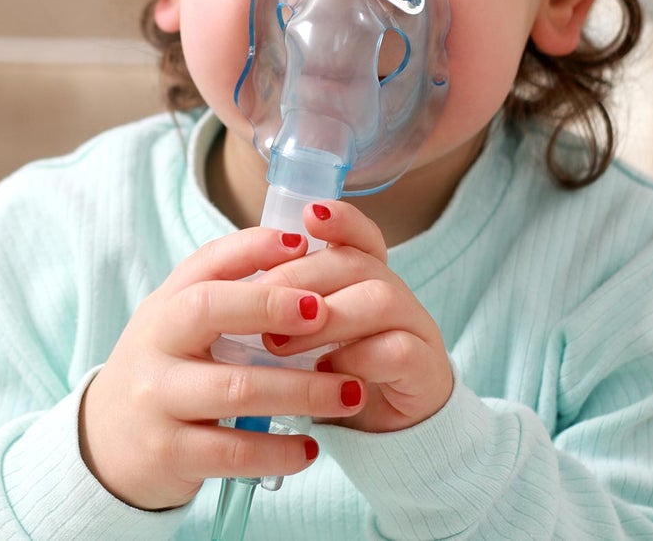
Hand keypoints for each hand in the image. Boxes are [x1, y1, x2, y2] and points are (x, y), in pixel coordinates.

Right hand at [79, 226, 366, 510]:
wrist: (106, 446)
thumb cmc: (163, 372)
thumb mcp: (177, 324)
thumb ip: (225, 288)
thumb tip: (294, 247)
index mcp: (163, 307)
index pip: (203, 264)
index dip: (251, 249)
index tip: (300, 243)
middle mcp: (154, 346)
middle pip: (209, 311)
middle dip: (270, 306)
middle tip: (327, 313)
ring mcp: (158, 401)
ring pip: (235, 389)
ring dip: (301, 390)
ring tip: (351, 393)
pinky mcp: (170, 454)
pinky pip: (233, 451)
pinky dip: (279, 451)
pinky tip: (311, 449)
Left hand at [255, 199, 454, 432]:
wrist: (380, 436)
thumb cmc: (331, 377)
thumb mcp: (301, 339)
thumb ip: (281, 310)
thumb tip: (225, 290)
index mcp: (366, 281)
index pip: (361, 236)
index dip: (339, 220)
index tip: (307, 215)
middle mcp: (396, 297)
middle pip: (357, 263)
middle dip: (301, 278)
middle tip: (257, 307)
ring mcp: (417, 332)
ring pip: (381, 299)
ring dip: (326, 317)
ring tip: (278, 345)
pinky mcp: (426, 373)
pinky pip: (398, 351)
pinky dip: (356, 358)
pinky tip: (324, 371)